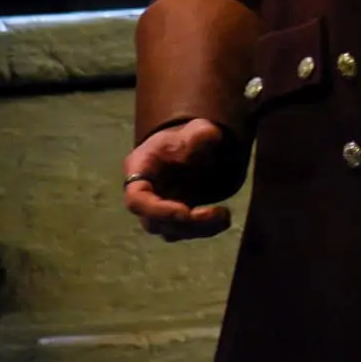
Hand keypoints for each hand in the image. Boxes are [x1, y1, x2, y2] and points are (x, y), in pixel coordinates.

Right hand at [123, 119, 233, 240]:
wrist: (187, 148)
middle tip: (214, 214)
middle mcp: (143, 195)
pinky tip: (223, 219)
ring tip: (224, 216)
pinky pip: (184, 232)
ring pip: (170, 231)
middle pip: (154, 221)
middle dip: (186, 222)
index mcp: (139, 169)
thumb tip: (211, 136)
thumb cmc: (184, 138)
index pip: (136, 199)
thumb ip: (200, 133)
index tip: (185, 212)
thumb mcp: (193, 130)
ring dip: (198, 229)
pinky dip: (205, 230)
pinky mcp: (173, 219)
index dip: (157, 211)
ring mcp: (156, 210)